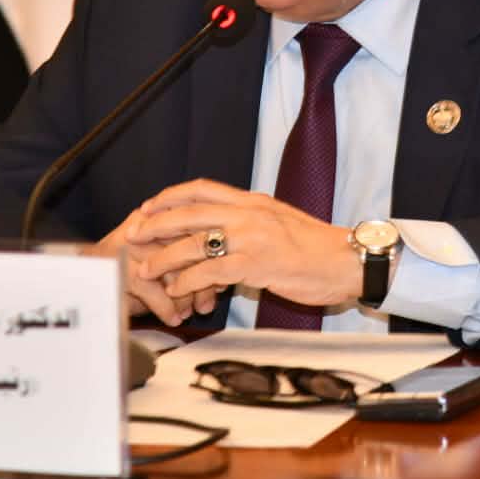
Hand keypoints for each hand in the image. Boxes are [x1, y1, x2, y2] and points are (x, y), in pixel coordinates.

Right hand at [81, 211, 218, 325]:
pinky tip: (173, 318)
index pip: (197, 230)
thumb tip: (223, 278)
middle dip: (202, 279)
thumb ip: (193, 262)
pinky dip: (165, 307)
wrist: (87, 278)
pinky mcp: (117, 265)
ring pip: (169, 268)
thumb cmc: (134, 271)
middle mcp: (146, 225)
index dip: (213, 258)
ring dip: (185, 294)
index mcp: (161, 215)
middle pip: (185, 248)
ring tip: (191, 311)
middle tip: (209, 301)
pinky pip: (149, 287)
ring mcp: (129, 243)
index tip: (223, 280)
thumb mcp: (168, 262)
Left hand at [126, 180, 360, 306]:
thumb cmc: (315, 249)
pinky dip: (189, 280)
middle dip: (155, 223)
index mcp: (252, 201)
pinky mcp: (257, 264)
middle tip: (132, 234)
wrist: (347, 260)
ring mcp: (252, 237)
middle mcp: (249, 213)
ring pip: (195, 242)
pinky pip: (211, 271)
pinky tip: (177, 290)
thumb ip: (250, 223)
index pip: (202, 188)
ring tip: (146, 269)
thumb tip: (223, 232)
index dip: (170, 196)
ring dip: (164, 257)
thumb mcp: (279, 223)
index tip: (148, 206)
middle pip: (190, 211)